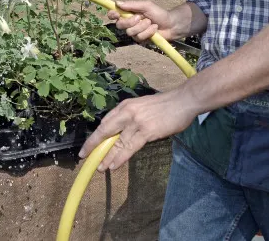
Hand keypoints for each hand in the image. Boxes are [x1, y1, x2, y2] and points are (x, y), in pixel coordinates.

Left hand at [78, 90, 197, 171]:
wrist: (183, 100)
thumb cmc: (165, 105)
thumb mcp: (142, 106)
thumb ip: (130, 118)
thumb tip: (121, 134)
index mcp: (125, 105)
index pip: (105, 122)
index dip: (95, 135)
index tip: (87, 145)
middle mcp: (127, 112)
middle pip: (105, 131)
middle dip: (93, 145)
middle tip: (84, 156)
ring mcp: (136, 122)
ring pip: (117, 142)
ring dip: (107, 156)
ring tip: (100, 167)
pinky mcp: (147, 131)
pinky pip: (130, 147)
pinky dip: (120, 157)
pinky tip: (114, 165)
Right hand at [108, 0, 176, 41]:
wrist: (170, 24)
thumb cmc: (158, 13)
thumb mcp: (146, 5)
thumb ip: (132, 5)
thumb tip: (117, 3)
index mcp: (128, 13)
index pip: (114, 15)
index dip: (112, 14)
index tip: (115, 14)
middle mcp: (129, 23)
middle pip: (119, 25)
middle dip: (130, 21)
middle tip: (140, 17)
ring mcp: (134, 32)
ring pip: (130, 32)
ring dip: (142, 26)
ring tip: (151, 23)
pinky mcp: (140, 40)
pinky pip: (139, 37)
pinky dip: (148, 32)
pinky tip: (154, 29)